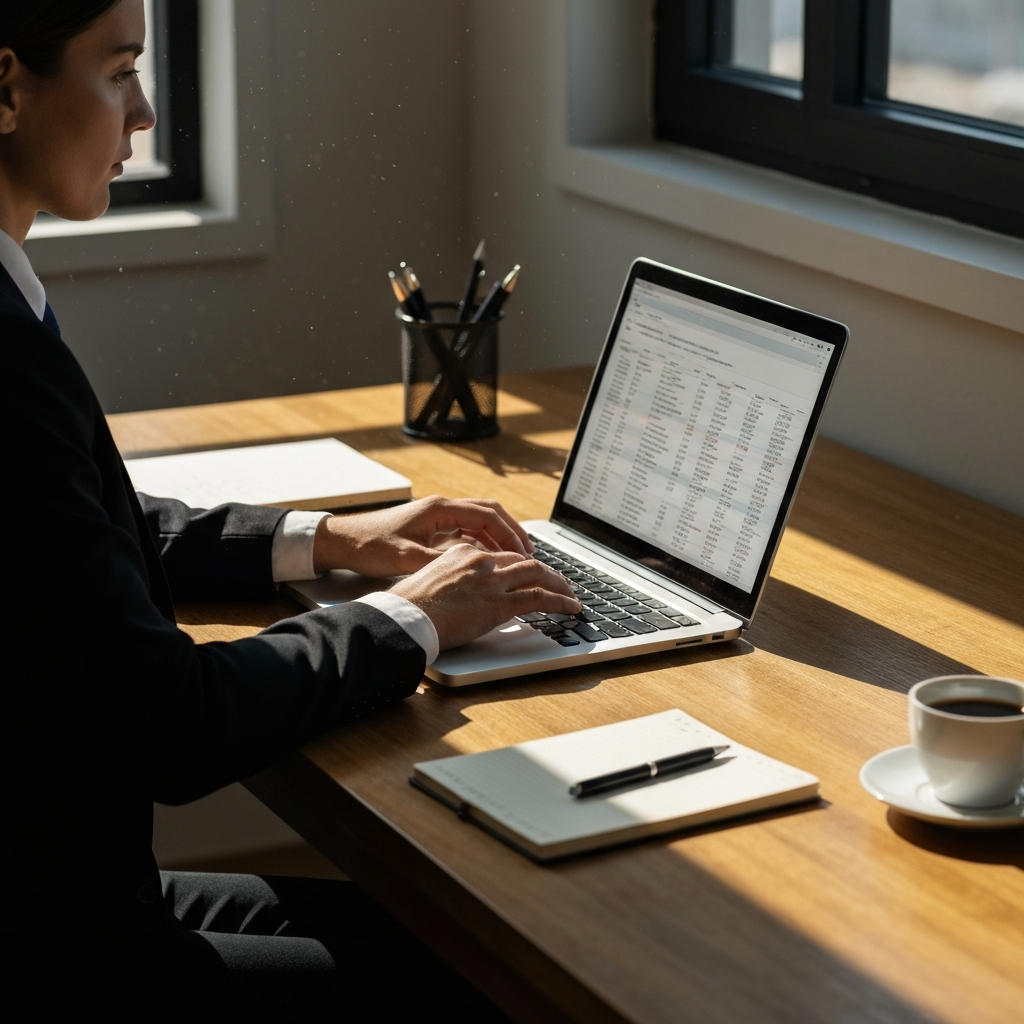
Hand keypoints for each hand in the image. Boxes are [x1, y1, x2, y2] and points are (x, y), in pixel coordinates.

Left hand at [312, 495, 533, 577]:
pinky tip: (489, 559)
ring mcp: (437, 516)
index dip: (509, 534)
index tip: (524, 552)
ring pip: (479, 521)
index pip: (487, 515)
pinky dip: (483, 542)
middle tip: (529, 554)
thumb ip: (440, 562)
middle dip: (512, 532)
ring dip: (499, 537)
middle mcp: (442, 508)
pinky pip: (466, 530)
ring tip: (516, 557)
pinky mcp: (432, 527)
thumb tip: (472, 569)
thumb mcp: (406, 559)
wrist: (343, 540)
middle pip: (489, 513)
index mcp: (439, 509)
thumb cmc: (370, 546)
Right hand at [390, 544, 581, 649]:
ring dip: (559, 585)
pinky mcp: (499, 604)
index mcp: (462, 553)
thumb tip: (458, 596)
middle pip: (524, 561)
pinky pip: (540, 598)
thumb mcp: (428, 582)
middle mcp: (481, 562)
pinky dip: (560, 601)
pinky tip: (571, 608)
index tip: (529, 573)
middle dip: (546, 572)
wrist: (403, 618)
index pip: (501, 555)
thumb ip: (449, 582)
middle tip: (558, 582)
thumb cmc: (407, 607)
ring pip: (538, 575)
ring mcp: (492, 581)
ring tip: (571, 596)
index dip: (520, 564)